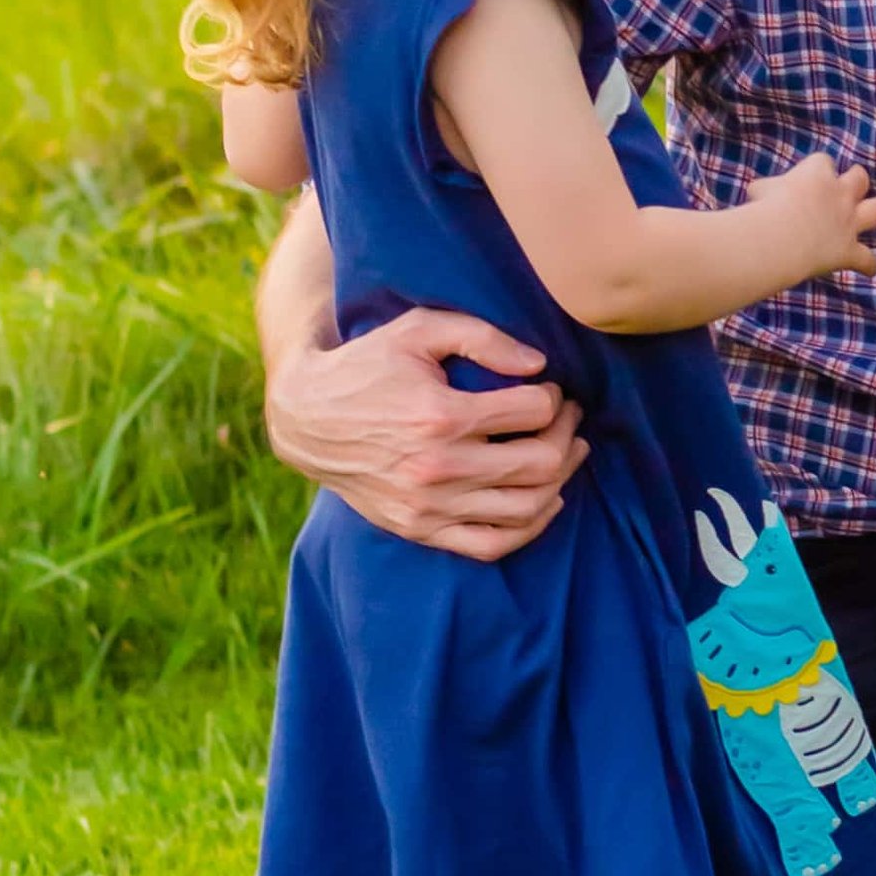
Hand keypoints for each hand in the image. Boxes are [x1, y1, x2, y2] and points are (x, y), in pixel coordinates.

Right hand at [263, 308, 588, 558]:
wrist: (307, 418)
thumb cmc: (367, 365)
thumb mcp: (418, 330)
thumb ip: (482, 337)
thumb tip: (538, 364)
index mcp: (439, 415)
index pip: (532, 411)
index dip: (554, 397)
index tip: (550, 389)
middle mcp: (437, 467)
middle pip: (539, 462)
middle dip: (566, 434)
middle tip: (568, 416)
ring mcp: (429, 505)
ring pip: (525, 507)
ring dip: (560, 478)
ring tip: (567, 452)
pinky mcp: (420, 529)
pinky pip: (491, 545)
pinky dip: (530, 527)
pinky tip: (545, 500)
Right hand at [745, 152, 875, 280]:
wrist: (778, 238)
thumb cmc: (763, 210)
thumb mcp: (759, 190)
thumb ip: (767, 190)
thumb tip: (760, 195)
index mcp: (817, 174)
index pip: (822, 163)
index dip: (817, 170)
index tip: (808, 178)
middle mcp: (839, 195)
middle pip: (858, 178)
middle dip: (858, 179)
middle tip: (857, 178)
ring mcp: (848, 222)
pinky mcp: (848, 250)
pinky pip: (866, 258)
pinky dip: (868, 265)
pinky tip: (870, 270)